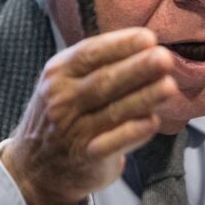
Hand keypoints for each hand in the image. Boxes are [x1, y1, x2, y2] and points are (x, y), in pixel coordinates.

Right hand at [0, 27, 177, 204]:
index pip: (90, 53)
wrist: (34, 167)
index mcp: (58, 74)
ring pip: (114, 111)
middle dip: (138, 68)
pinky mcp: (87, 156)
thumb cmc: (61, 115)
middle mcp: (62, 101)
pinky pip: (115, 141)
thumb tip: (145, 46)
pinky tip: (153, 121)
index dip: (120, 45)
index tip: (148, 38)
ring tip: (169, 86)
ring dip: (144, 98)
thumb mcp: (65, 82)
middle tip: (165, 58)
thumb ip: (96, 65)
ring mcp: (73, 130)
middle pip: (104, 80)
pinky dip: (135, 131)